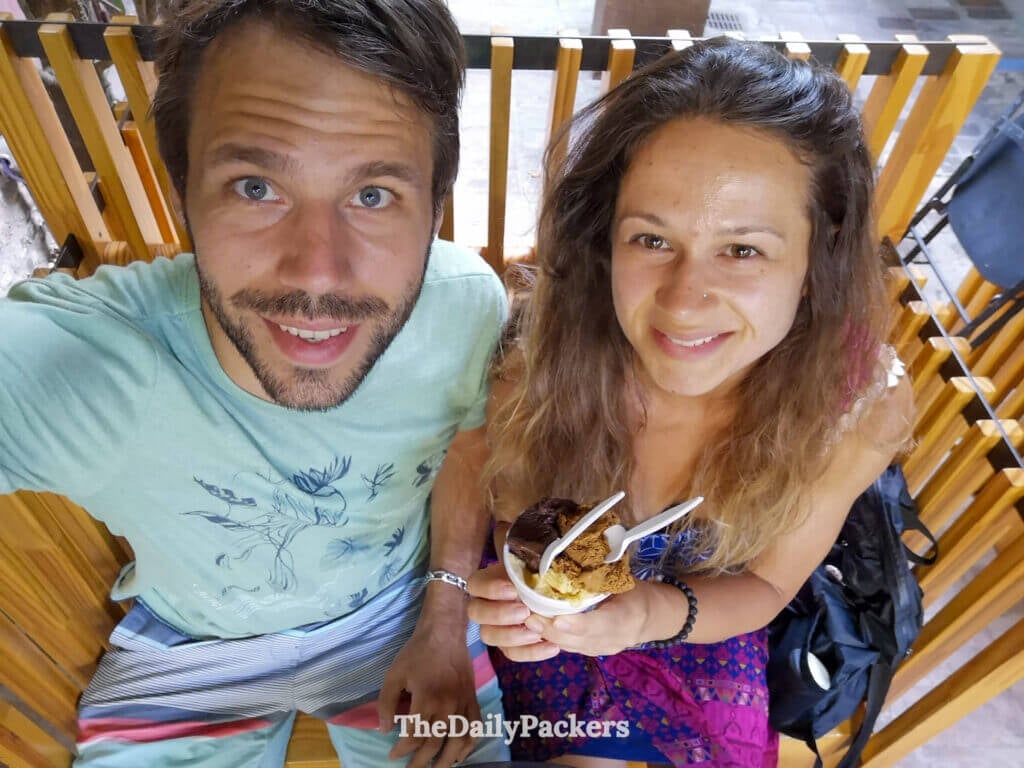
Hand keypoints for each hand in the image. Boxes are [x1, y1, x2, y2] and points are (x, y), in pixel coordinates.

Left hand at [378, 622, 479, 767]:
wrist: (445, 632)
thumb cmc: (417, 652)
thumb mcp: (393, 675)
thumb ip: (386, 704)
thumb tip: (386, 730)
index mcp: (426, 700)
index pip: (414, 737)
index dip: (402, 750)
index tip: (393, 756)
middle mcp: (447, 707)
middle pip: (435, 745)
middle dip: (420, 762)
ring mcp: (463, 704)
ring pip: (458, 742)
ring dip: (447, 761)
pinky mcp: (473, 700)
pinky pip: (475, 728)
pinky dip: (469, 746)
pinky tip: (459, 755)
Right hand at [467, 563, 560, 661]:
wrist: (569, 608)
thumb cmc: (560, 585)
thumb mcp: (561, 583)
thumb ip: (560, 597)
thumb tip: (558, 621)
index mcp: (496, 579)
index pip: (476, 584)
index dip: (489, 588)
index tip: (513, 591)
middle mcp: (490, 602)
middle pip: (475, 611)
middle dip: (498, 614)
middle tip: (524, 612)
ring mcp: (497, 626)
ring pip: (487, 635)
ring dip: (510, 635)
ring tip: (537, 633)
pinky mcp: (509, 644)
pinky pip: (511, 653)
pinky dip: (530, 652)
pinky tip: (552, 646)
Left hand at [522, 586, 649, 655]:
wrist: (650, 618)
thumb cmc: (635, 592)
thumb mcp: (624, 581)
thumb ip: (600, 579)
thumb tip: (570, 561)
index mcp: (627, 617)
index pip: (600, 624)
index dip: (577, 624)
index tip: (557, 619)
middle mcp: (614, 639)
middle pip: (578, 640)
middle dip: (551, 629)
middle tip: (527, 615)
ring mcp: (602, 650)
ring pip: (570, 646)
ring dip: (546, 634)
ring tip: (525, 619)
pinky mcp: (591, 652)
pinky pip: (569, 647)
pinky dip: (552, 637)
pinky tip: (534, 626)